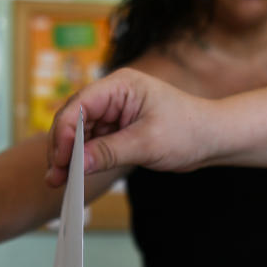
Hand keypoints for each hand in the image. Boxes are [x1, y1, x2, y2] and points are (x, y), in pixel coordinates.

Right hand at [45, 68, 216, 186]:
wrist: (212, 138)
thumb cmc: (188, 131)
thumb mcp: (147, 143)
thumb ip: (109, 152)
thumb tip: (77, 165)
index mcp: (120, 85)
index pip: (80, 105)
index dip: (65, 133)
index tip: (61, 160)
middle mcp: (112, 95)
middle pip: (73, 119)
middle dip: (62, 147)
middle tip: (54, 176)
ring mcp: (112, 111)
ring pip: (78, 133)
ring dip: (68, 157)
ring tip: (59, 181)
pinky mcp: (115, 128)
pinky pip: (90, 143)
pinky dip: (81, 160)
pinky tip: (72, 176)